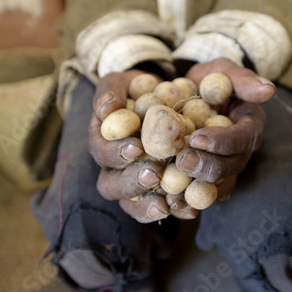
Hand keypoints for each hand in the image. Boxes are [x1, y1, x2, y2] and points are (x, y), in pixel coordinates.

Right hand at [88, 70, 198, 222]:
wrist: (161, 98)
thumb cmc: (136, 88)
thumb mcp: (122, 81)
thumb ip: (110, 90)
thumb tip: (106, 109)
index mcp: (102, 142)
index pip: (101, 153)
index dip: (115, 154)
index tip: (136, 148)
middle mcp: (114, 167)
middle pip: (112, 186)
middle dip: (132, 182)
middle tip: (154, 174)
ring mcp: (135, 181)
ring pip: (134, 204)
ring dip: (150, 205)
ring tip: (170, 203)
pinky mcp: (159, 189)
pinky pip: (163, 205)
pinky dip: (176, 209)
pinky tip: (191, 210)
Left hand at [175, 58, 273, 201]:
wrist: (191, 96)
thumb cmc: (210, 81)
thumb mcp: (223, 70)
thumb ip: (243, 79)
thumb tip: (268, 89)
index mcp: (250, 127)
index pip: (242, 139)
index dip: (221, 141)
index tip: (197, 138)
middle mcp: (240, 153)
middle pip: (230, 167)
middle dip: (206, 166)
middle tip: (181, 159)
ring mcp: (225, 169)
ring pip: (216, 186)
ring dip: (195, 188)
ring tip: (173, 186)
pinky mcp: (207, 179)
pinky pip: (200, 195)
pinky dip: (185, 199)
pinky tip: (167, 200)